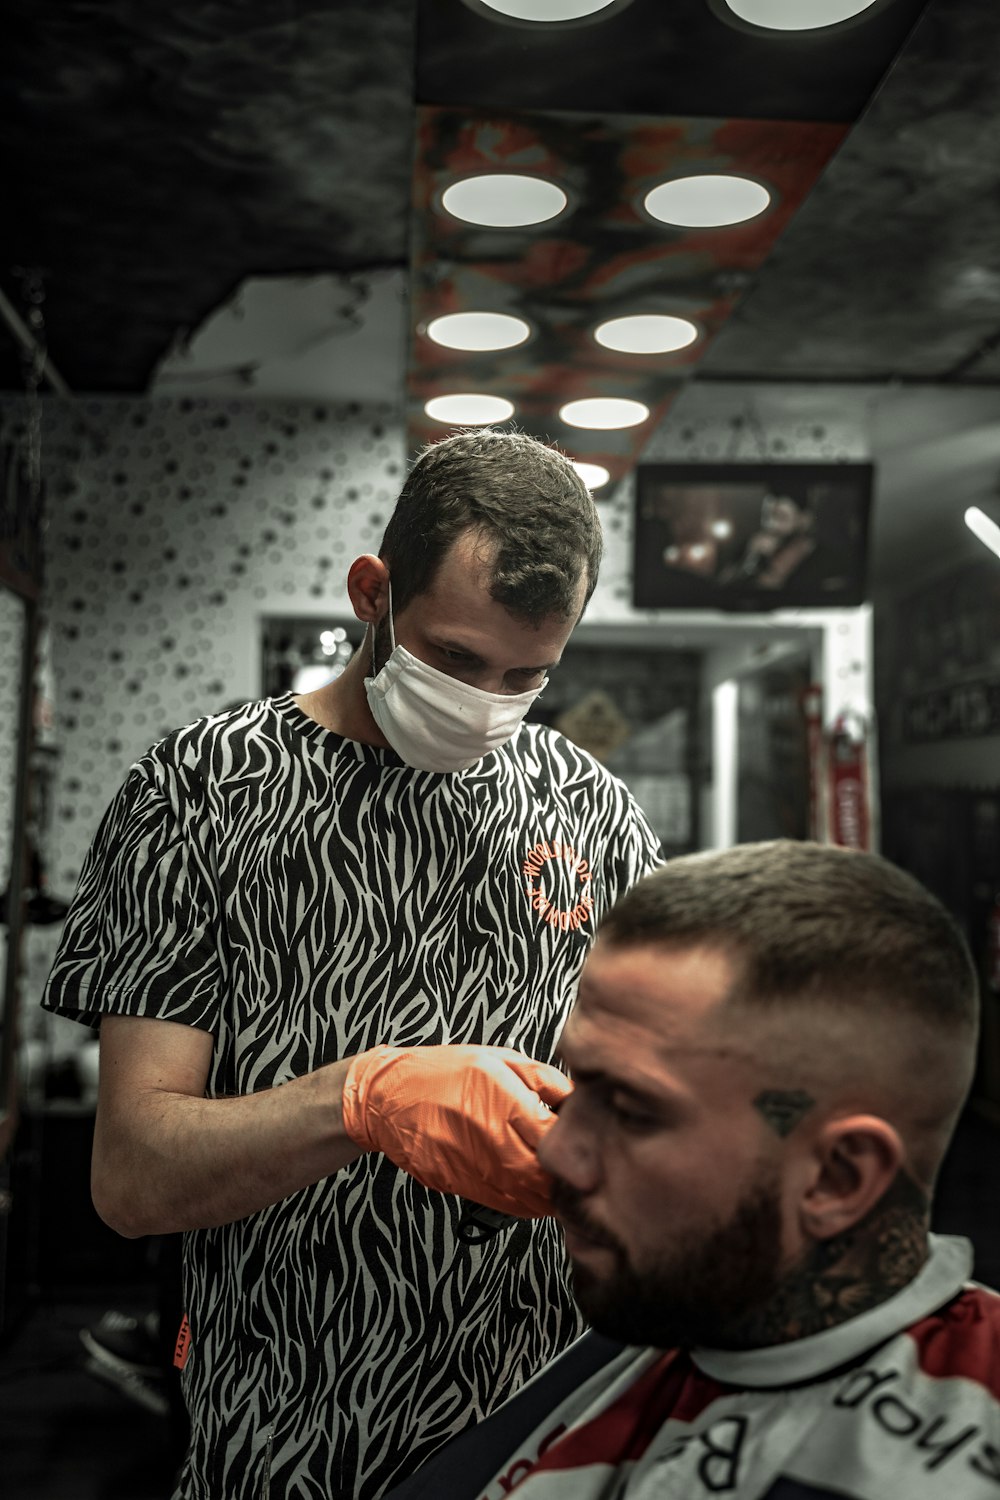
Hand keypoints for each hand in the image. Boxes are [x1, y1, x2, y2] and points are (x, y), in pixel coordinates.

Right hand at [341, 1044, 570, 1217]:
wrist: (388, 1098)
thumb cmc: (444, 1072)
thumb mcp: (500, 1059)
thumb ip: (545, 1080)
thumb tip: (581, 1100)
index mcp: (501, 1100)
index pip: (554, 1137)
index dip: (579, 1145)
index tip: (594, 1143)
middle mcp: (487, 1138)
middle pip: (545, 1175)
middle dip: (570, 1177)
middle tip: (588, 1170)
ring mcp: (472, 1167)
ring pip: (528, 1198)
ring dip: (553, 1195)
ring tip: (567, 1183)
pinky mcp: (460, 1185)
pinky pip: (507, 1204)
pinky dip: (529, 1202)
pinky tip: (538, 1189)